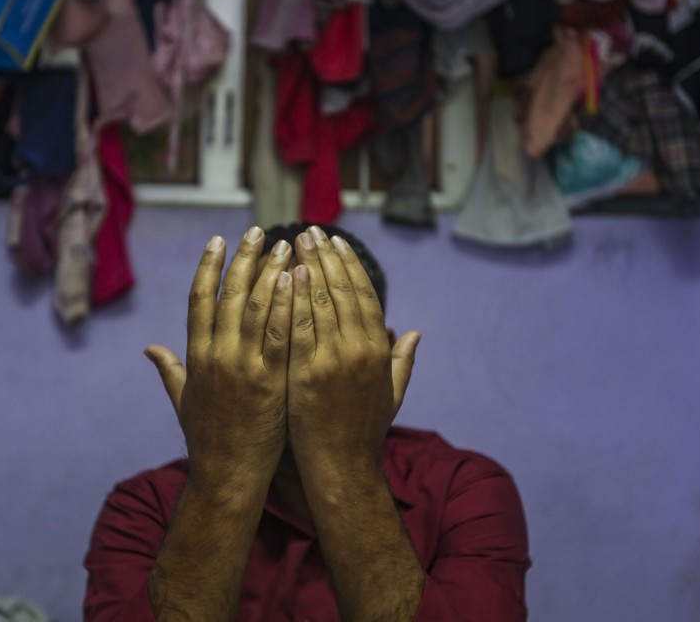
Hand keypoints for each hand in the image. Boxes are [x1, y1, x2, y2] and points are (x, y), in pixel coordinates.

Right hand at [145, 226, 293, 488]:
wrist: (226, 477)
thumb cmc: (206, 440)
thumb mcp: (182, 400)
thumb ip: (169, 370)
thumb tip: (149, 348)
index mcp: (196, 357)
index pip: (200, 299)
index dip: (209, 266)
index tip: (219, 240)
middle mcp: (216, 356)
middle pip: (230, 295)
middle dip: (245, 258)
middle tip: (260, 230)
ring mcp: (243, 367)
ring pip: (257, 308)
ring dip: (271, 272)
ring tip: (286, 246)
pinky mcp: (269, 381)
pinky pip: (281, 335)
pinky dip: (288, 305)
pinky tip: (297, 280)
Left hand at [286, 226, 420, 468]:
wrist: (342, 470)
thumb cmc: (363, 433)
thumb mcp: (391, 394)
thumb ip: (402, 361)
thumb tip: (414, 332)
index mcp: (378, 352)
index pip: (365, 296)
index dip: (350, 266)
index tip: (337, 242)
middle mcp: (359, 351)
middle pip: (342, 291)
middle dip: (326, 256)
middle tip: (310, 229)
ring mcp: (334, 362)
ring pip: (321, 303)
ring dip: (308, 267)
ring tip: (294, 242)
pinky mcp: (307, 374)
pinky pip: (298, 328)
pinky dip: (293, 299)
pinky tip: (285, 275)